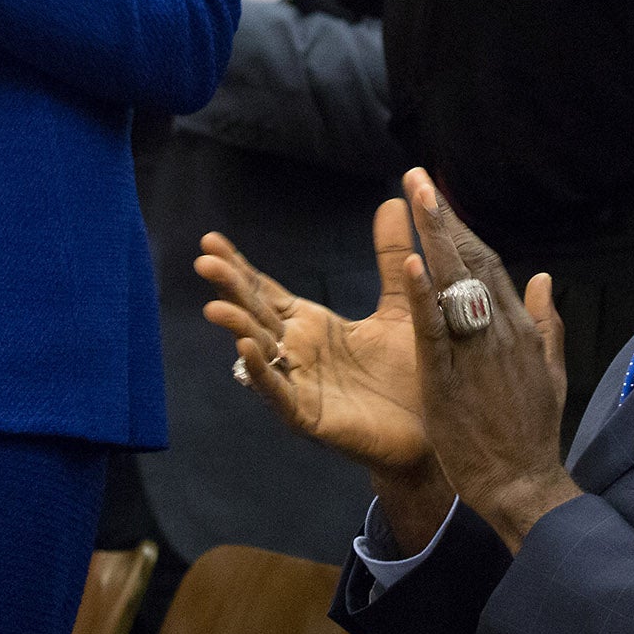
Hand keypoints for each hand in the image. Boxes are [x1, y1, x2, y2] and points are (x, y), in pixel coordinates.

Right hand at [199, 201, 428, 475]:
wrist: (430, 433)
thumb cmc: (408, 372)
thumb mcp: (399, 304)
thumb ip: (390, 256)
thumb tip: (392, 199)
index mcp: (311, 325)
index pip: (266, 290)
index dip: (240, 266)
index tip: (210, 239)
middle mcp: (297, 352)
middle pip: (255, 313)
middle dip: (230, 287)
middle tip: (203, 260)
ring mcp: (299, 384)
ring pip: (260, 351)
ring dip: (238, 328)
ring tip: (216, 306)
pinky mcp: (310, 416)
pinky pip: (279, 393)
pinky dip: (262, 372)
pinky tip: (248, 349)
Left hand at [400, 168, 578, 552]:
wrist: (526, 485)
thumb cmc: (532, 433)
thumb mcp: (549, 372)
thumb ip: (546, 322)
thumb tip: (544, 278)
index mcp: (519, 327)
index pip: (487, 265)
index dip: (461, 230)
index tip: (439, 197)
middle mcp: (499, 330)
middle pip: (469, 262)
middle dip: (442, 217)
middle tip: (418, 176)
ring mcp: (476, 353)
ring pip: (453, 285)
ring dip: (433, 238)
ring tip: (417, 196)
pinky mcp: (449, 380)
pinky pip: (434, 332)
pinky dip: (424, 297)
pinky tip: (412, 264)